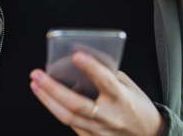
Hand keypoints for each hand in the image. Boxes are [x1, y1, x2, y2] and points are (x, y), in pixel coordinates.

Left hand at [29, 52, 165, 135]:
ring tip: (35, 83)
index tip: (76, 54)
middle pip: (76, 104)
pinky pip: (70, 124)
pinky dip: (57, 109)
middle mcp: (109, 117)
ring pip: (67, 117)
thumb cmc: (136, 105)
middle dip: (53, 88)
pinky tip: (47, 97)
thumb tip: (82, 60)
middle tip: (38, 73)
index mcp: (122, 98)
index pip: (105, 81)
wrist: (147, 134)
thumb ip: (108, 74)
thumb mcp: (128, 86)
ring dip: (47, 99)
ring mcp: (99, 131)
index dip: (91, 68)